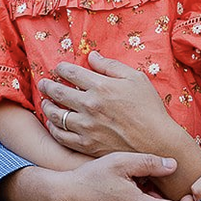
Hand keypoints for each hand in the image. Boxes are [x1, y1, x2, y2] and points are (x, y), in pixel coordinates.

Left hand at [40, 52, 175, 157]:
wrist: (157, 143)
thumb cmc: (149, 109)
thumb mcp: (136, 79)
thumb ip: (111, 66)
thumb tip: (92, 56)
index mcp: (101, 86)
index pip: (71, 73)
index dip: (61, 69)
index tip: (59, 69)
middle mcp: (89, 105)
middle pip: (58, 92)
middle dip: (47, 85)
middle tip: (43, 83)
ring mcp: (86, 127)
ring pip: (55, 114)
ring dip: (47, 106)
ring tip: (45, 103)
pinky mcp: (86, 145)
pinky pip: (61, 136)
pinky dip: (53, 128)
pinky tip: (53, 124)